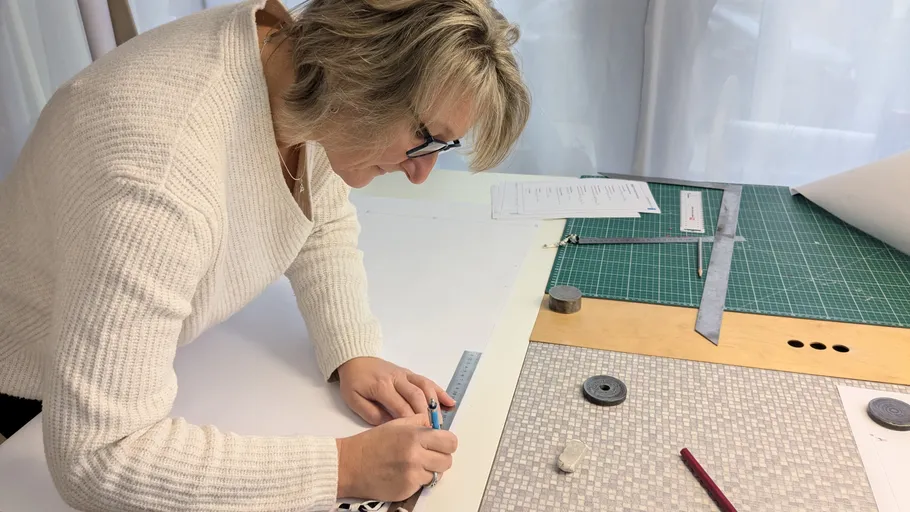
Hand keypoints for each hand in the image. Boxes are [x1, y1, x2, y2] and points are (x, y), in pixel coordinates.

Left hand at [336, 357, 455, 424]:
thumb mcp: (354, 400)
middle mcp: (397, 379)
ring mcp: (405, 375)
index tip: (418, 437)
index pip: (401, 406)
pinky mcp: (410, 373)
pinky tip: (450, 403)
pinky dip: (440, 392)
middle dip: (426, 415)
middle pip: (417, 397)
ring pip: (425, 387)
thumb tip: (391, 426)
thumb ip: (371, 414)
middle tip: (432, 433)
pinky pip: (427, 381)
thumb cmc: (353, 382)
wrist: (355, 358)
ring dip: (435, 404)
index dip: (411, 422)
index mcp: (382, 387)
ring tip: (440, 422)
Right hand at [336, 414, 457, 500]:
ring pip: (437, 474)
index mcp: (415, 436)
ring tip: (413, 465)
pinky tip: (404, 474)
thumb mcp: (395, 424)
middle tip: (428, 455)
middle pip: (447, 460)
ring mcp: (412, 475)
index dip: (446, 443)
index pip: (450, 441)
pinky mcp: (407, 489)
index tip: (440, 444)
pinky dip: (417, 481)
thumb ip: (418, 422)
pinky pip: (423, 485)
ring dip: (429, 470)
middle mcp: (416, 455)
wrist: (349, 465)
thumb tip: (435, 424)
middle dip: (440, 457)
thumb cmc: (371, 444)